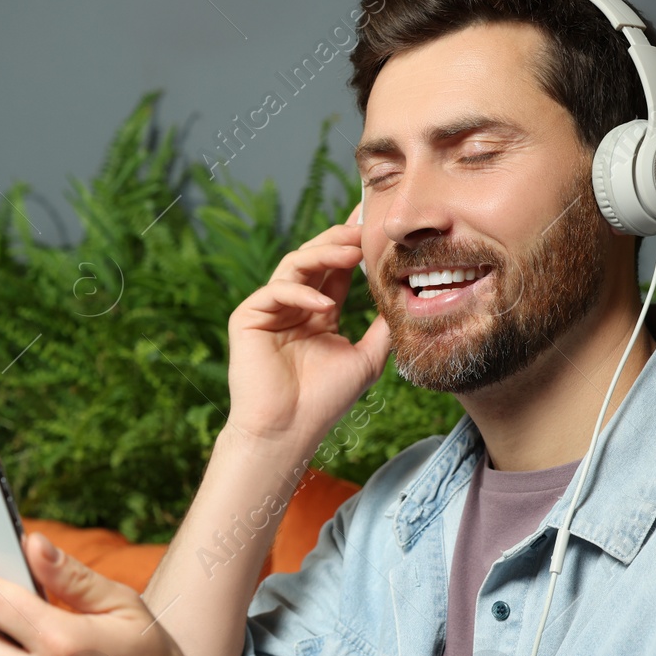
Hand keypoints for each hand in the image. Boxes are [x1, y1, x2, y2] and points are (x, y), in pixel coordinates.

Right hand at [225, 205, 390, 452]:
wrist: (289, 429)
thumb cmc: (325, 400)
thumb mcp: (367, 357)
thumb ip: (383, 326)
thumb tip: (407, 297)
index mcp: (317, 313)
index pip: (335, 270)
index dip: (353, 247)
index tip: (374, 225)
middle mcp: (292, 307)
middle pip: (314, 258)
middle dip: (338, 241)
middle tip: (363, 230)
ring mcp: (269, 311)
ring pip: (293, 265)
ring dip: (323, 254)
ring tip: (350, 253)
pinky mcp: (248, 318)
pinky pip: (275, 291)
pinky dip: (300, 294)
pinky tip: (325, 306)